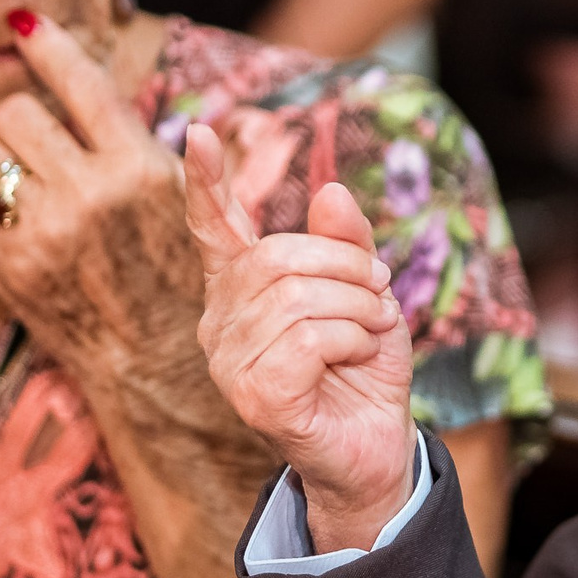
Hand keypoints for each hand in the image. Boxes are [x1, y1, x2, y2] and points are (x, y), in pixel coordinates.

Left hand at [0, 11, 202, 379]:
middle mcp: (90, 194)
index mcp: (140, 169)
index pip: (82, 84)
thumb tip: (187, 124)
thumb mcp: (202, 212)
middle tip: (37, 144)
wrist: (156, 363)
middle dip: (18, 121)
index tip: (21, 23)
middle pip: (13, 111)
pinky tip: (13, 221)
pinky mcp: (9, 265)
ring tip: (22, 182)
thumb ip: (184, 160)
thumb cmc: (182, 278)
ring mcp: (45, 231)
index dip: (49, 46)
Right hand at [185, 120, 417, 551]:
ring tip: (372, 333)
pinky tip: (356, 360)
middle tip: (378, 296)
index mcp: (240, 292)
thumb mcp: (365, 294)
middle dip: (346, 268)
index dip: (204, 183)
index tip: (198, 132)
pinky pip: (308, 339)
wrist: (376, 446)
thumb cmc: (363, 370)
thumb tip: (331, 190)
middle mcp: (220, 325)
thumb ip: (347, 245)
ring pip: (298, 298)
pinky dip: (352, 340)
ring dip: (358, 310)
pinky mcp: (252, 397)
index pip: (213, 230)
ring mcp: (229, 364)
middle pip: (277, 257)